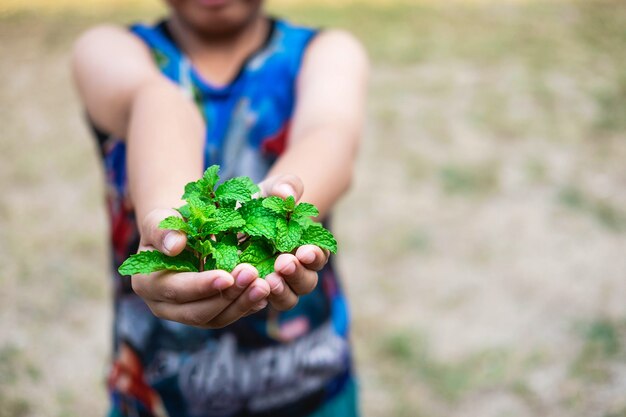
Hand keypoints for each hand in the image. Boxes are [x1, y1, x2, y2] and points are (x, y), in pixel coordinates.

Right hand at [131, 208, 270, 327]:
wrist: (182, 233)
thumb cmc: (169, 223)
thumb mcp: (160, 218)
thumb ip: (163, 229)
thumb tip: (175, 245)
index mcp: (148, 285)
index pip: (176, 290)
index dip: (202, 285)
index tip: (227, 276)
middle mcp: (164, 306)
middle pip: (198, 312)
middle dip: (228, 296)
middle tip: (253, 276)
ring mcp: (187, 314)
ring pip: (217, 319)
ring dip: (242, 304)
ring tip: (264, 285)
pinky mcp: (208, 314)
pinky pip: (229, 315)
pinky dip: (248, 306)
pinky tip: (265, 294)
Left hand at [258, 175, 330, 310]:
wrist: (237, 216)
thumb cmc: (263, 202)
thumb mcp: (272, 188)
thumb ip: (284, 186)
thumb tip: (286, 193)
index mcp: (308, 247)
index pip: (320, 256)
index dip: (316, 256)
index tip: (305, 251)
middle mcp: (296, 271)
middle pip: (307, 282)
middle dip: (298, 274)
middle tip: (284, 263)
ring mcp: (275, 284)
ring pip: (287, 299)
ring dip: (281, 292)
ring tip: (268, 280)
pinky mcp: (253, 293)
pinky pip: (258, 304)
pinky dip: (256, 300)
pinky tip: (248, 291)